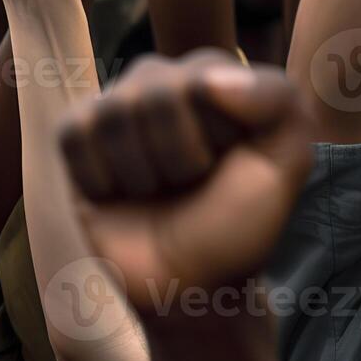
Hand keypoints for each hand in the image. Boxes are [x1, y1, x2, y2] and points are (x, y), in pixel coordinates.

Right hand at [59, 50, 313, 306]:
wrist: (184, 285)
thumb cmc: (236, 221)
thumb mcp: (285, 160)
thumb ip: (277, 99)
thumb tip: (208, 79)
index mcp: (214, 75)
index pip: (207, 78)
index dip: (221, 132)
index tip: (230, 161)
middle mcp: (162, 79)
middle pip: (158, 93)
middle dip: (180, 157)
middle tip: (188, 183)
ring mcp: (115, 105)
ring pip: (115, 114)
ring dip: (142, 173)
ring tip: (155, 191)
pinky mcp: (76, 133)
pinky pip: (75, 135)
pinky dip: (99, 179)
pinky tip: (118, 192)